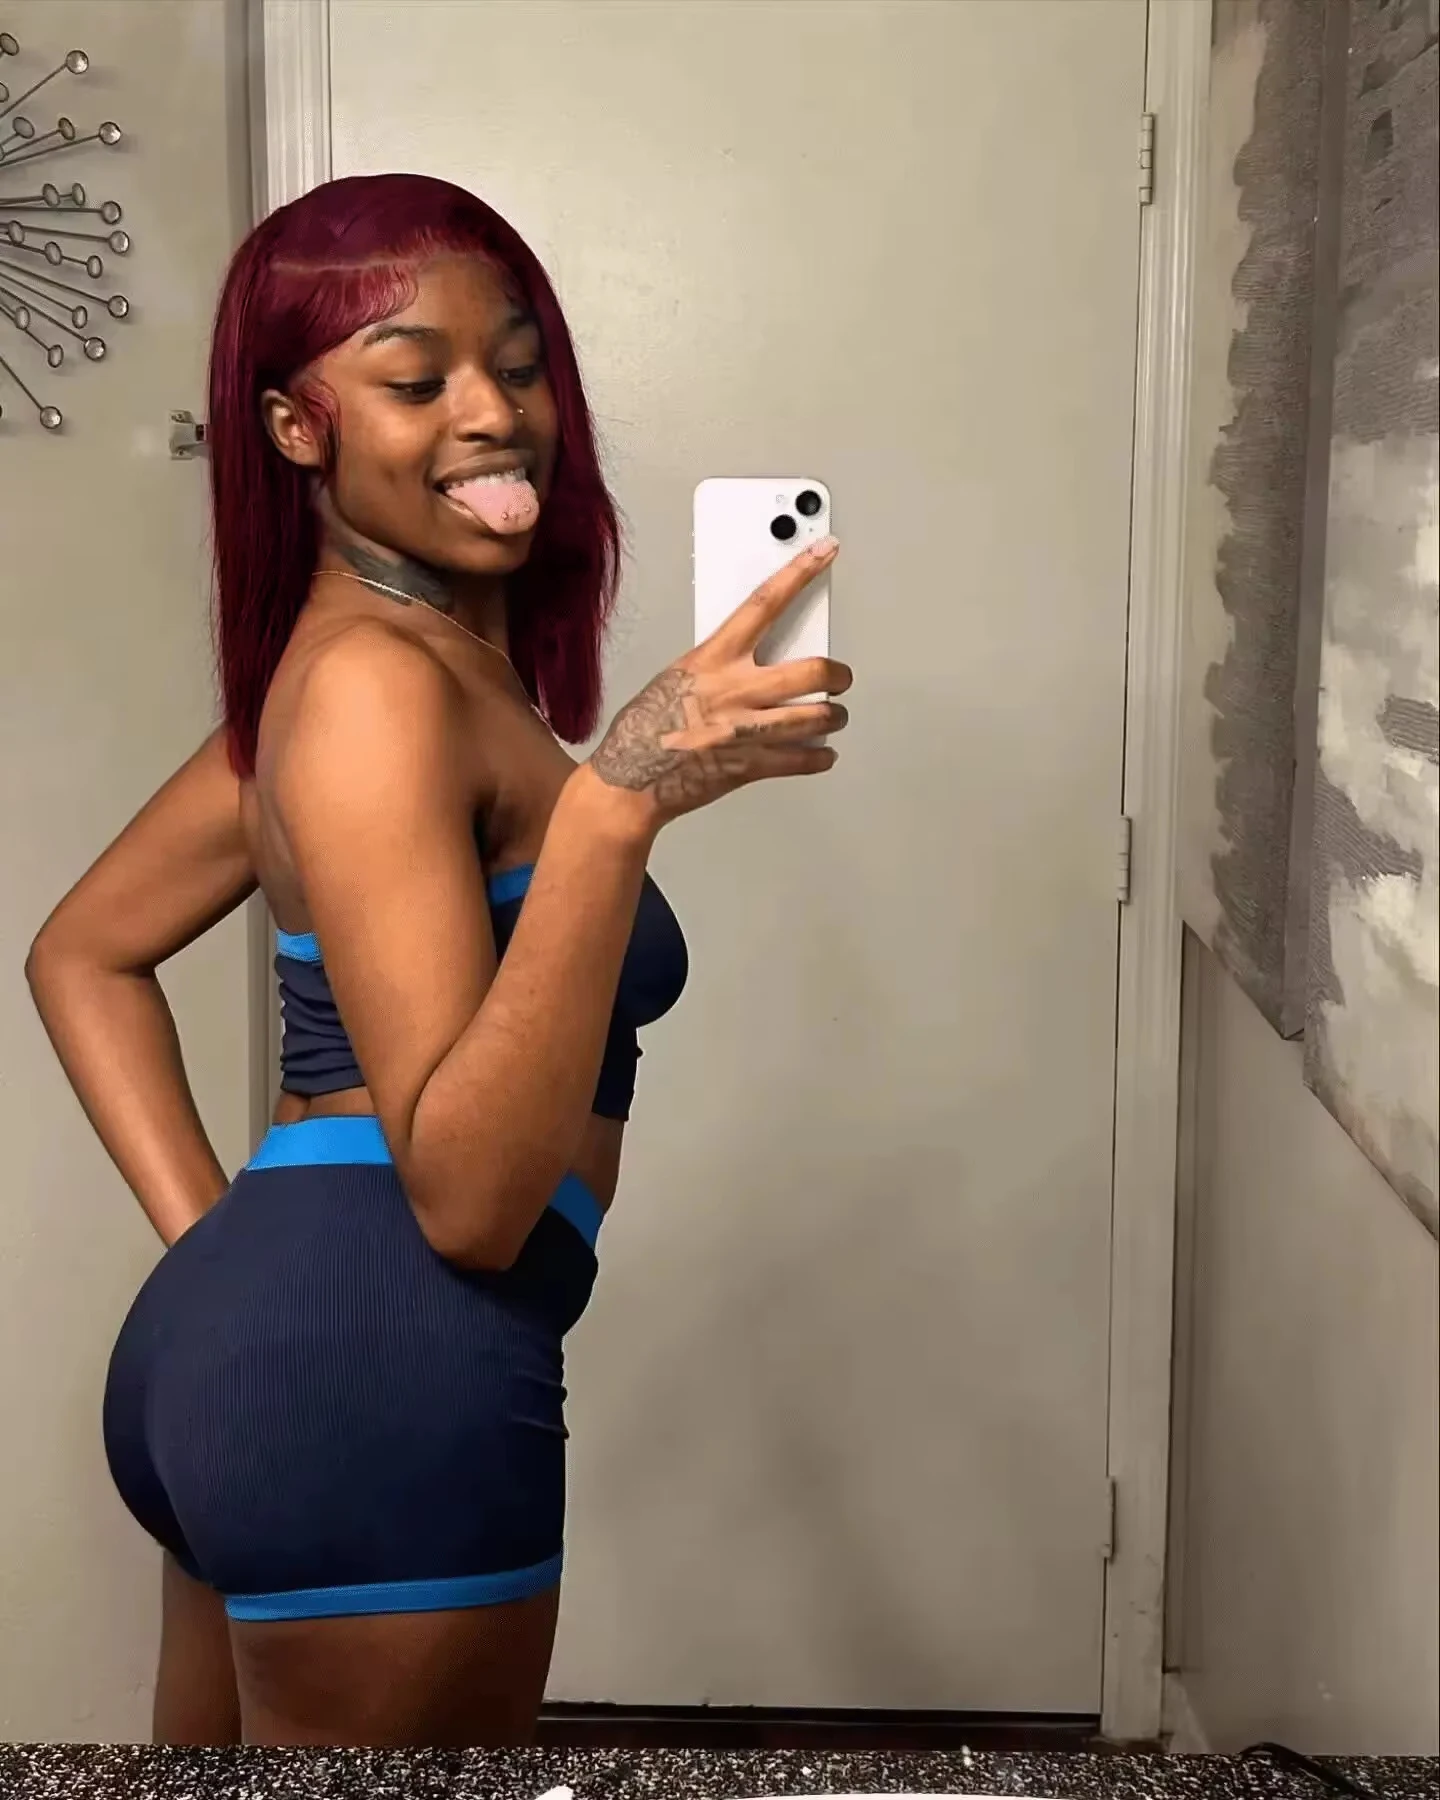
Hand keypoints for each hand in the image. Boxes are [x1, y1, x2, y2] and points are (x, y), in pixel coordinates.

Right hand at [588, 536, 850, 827]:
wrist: (628, 780)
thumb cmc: (643, 729)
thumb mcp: (677, 676)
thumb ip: (717, 665)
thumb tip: (750, 661)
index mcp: (712, 658)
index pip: (765, 603)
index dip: (800, 573)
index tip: (824, 552)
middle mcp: (733, 690)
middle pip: (810, 670)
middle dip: (836, 674)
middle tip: (841, 676)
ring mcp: (744, 730)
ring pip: (816, 716)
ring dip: (833, 716)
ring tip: (834, 715)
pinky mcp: (750, 766)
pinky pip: (802, 758)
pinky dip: (818, 756)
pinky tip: (821, 753)